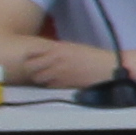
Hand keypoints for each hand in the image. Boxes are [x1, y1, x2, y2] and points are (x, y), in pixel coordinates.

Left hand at [3, 35, 118, 91]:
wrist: (108, 68)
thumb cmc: (93, 58)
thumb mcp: (73, 48)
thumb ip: (56, 51)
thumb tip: (43, 55)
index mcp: (56, 48)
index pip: (31, 53)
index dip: (28, 57)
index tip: (27, 58)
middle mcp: (54, 60)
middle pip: (30, 66)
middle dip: (30, 69)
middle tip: (32, 70)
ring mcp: (57, 73)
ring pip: (36, 77)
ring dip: (37, 78)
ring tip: (43, 77)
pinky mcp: (62, 85)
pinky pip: (47, 86)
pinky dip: (47, 85)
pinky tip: (53, 83)